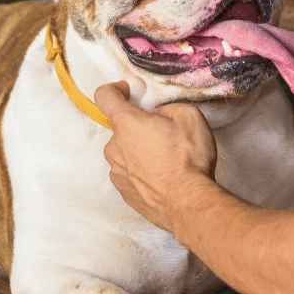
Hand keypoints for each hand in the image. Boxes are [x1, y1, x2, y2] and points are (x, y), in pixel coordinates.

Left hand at [94, 82, 217, 232]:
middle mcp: (114, 147)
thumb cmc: (188, 157)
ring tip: (167, 161)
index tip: (128, 92)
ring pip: (125, 153)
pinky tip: (163, 178)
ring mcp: (116, 173)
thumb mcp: (189, 116)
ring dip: (140, 151)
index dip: (115, 89)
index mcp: (126, 124)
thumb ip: (168, 108)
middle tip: (164, 135)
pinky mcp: (124, 193)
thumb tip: (159, 114)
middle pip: (120, 129)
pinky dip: (142, 171)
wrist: (188, 203)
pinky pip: (130, 174)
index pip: (104, 96)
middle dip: (138, 127)